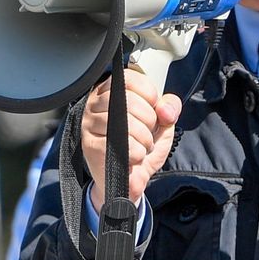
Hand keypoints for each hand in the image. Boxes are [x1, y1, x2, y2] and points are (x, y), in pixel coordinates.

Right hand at [82, 69, 181, 210]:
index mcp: (110, 90)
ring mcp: (89, 123)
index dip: (149, 94)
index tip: (153, 110)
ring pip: (126, 123)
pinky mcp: (90, 145)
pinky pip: (123, 144)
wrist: (128, 180)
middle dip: (149, 120)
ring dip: (144, 139)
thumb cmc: (141, 146)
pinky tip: (133, 158)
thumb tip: (165, 110)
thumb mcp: (162, 124)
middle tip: (148, 134)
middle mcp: (95, 103)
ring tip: (141, 147)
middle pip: (130, 100)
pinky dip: (137, 153)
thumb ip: (169, 108)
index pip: (130, 78)